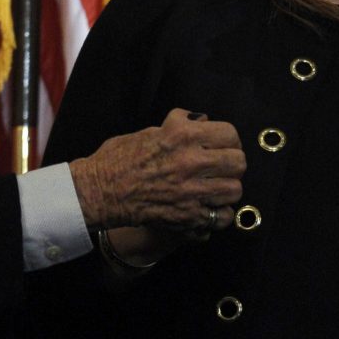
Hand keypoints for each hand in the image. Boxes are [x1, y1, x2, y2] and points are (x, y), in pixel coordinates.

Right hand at [70, 109, 244, 231]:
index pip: (229, 134)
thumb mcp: (152, 130)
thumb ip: (182, 126)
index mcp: (183, 136)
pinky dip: (218, 214)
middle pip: (238, 163)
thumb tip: (203, 122)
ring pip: (234, 191)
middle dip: (232, 164)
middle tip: (222, 168)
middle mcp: (191, 163)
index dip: (229, 139)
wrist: (100, 191)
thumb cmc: (120, 158)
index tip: (224, 145)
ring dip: (227, 190)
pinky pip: (221, 217)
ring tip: (215, 189)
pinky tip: (208, 208)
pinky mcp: (187, 217)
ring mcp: (190, 192)